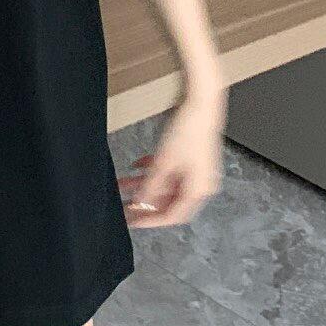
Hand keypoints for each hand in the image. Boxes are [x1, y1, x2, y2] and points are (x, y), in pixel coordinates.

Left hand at [118, 89, 225, 227]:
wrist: (202, 104)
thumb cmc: (189, 130)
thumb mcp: (164, 162)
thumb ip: (151, 186)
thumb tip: (140, 203)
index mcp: (198, 191)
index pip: (172, 215)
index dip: (150, 220)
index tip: (133, 221)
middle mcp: (200, 185)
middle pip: (168, 201)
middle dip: (145, 202)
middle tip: (126, 204)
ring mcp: (196, 171)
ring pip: (167, 185)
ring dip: (145, 184)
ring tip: (124, 183)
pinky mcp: (191, 158)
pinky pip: (170, 171)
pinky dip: (154, 171)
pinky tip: (138, 165)